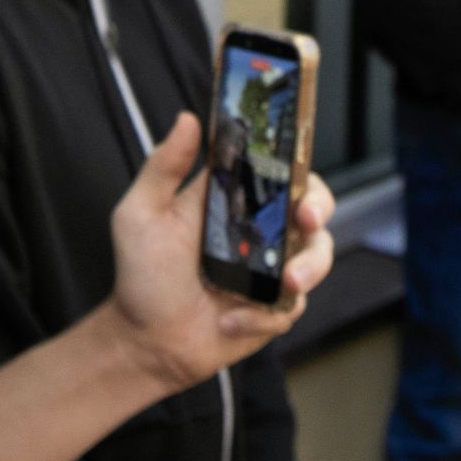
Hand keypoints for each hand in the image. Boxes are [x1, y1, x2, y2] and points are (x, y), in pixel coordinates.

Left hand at [103, 116, 337, 392]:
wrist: (146, 340)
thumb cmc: (142, 274)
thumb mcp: (140, 214)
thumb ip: (163, 167)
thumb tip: (187, 119)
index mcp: (233, 198)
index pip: (277, 167)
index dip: (296, 161)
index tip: (297, 164)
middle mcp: (260, 229)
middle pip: (312, 206)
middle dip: (319, 208)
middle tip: (306, 219)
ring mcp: (272, 269)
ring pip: (317, 255)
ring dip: (310, 266)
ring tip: (287, 283)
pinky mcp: (275, 309)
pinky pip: (292, 307)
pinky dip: (263, 316)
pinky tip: (229, 321)